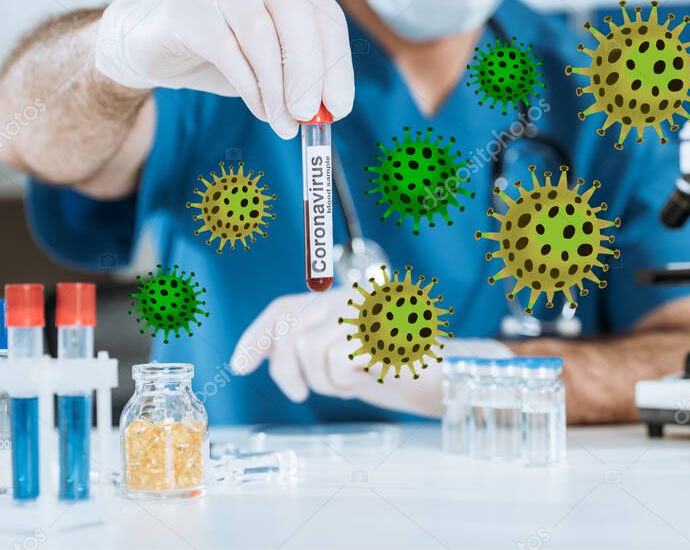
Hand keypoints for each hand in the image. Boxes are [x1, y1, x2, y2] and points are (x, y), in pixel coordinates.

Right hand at [94, 0, 353, 138]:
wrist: (154, 41)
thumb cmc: (225, 48)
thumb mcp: (274, 57)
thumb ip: (302, 73)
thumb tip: (330, 108)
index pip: (326, 16)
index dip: (337, 66)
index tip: (339, 107)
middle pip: (298, 18)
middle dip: (309, 74)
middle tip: (310, 115)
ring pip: (262, 37)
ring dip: (277, 89)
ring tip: (283, 123)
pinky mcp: (187, 6)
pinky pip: (228, 52)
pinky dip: (250, 88)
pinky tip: (260, 111)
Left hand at [231, 288, 511, 416]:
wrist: (448, 376)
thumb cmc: (393, 367)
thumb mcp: (342, 356)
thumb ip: (307, 345)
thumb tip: (256, 357)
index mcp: (341, 298)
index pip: (285, 308)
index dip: (257, 336)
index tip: (240, 366)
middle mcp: (353, 296)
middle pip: (290, 329)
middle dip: (286, 369)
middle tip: (302, 392)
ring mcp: (369, 311)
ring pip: (309, 349)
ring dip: (323, 381)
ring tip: (350, 381)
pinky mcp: (382, 331)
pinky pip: (337, 361)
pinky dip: (346, 380)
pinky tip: (368, 375)